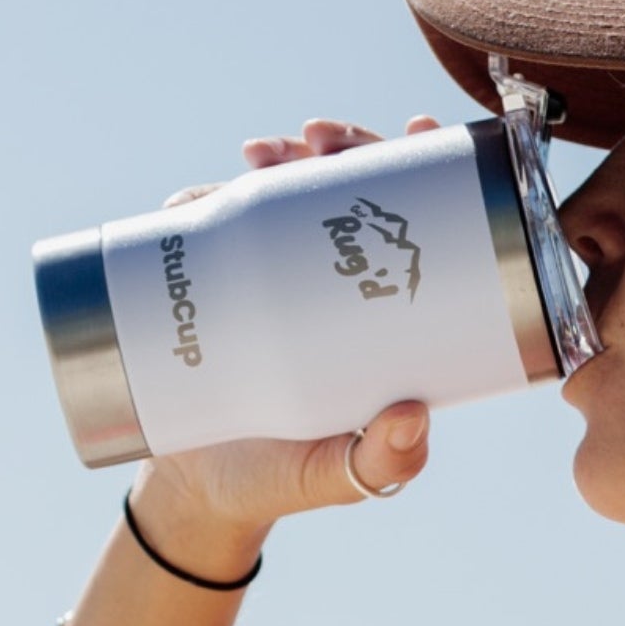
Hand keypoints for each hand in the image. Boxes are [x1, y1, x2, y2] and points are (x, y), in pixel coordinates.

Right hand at [135, 116, 444, 537]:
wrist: (198, 494)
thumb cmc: (282, 484)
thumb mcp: (340, 478)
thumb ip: (382, 460)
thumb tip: (416, 415)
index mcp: (386, 321)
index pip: (419, 230)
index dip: (426, 172)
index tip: (417, 131)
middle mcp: (336, 290)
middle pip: (354, 194)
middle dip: (345, 147)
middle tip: (321, 139)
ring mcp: (276, 281)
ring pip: (289, 196)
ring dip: (280, 158)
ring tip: (263, 153)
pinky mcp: (217, 284)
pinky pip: (216, 224)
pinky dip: (205, 194)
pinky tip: (199, 189)